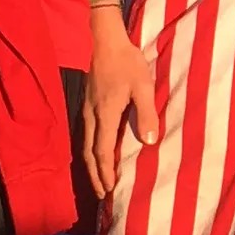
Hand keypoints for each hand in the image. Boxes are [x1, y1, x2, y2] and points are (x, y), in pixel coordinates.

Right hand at [83, 26, 159, 200]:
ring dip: (91, 165)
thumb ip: (146, 114)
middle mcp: (91, 116)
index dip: (105, 172)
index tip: (110, 189)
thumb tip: (149, 142)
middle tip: (101, 194)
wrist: (103, 39)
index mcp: (104, 114)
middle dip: (95, 175)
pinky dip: (90, 151)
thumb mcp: (142, 86)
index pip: (101, 151)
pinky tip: (96, 153)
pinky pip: (86, 134)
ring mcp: (86, 109)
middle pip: (88, 153)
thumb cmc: (126, 61)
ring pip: (85, 145)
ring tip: (98, 180)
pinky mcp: (87, 103)